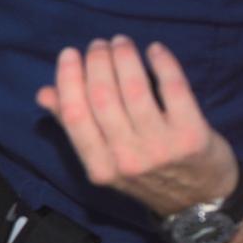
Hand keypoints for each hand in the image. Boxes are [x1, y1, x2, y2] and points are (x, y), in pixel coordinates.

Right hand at [35, 36, 239, 217]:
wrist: (198, 200)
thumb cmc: (145, 176)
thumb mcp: (106, 161)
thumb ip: (75, 127)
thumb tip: (44, 93)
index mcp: (99, 167)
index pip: (75, 116)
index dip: (69, 80)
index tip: (69, 54)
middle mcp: (126, 158)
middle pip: (103, 97)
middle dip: (97, 62)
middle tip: (99, 44)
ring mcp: (160, 147)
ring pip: (135, 89)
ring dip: (125, 58)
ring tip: (121, 42)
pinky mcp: (192, 134)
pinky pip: (173, 88)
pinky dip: (163, 63)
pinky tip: (155, 50)